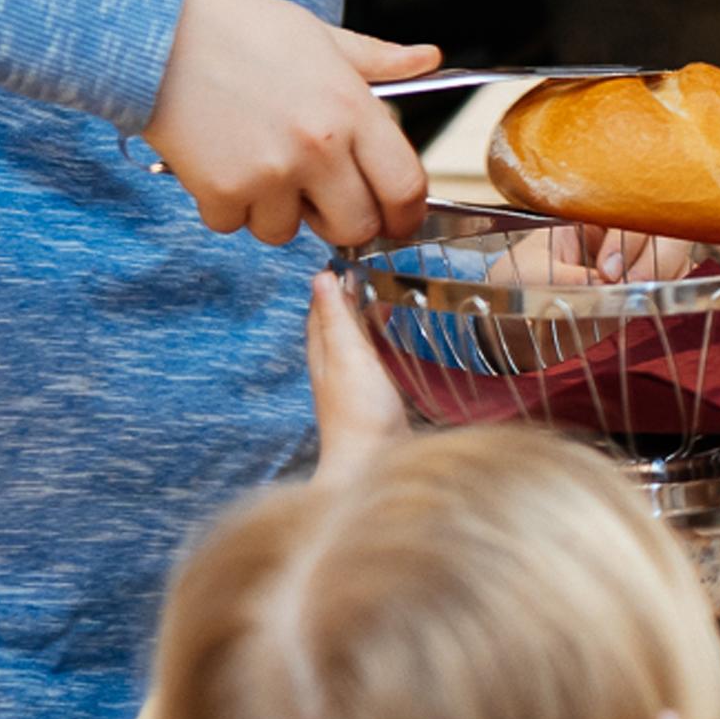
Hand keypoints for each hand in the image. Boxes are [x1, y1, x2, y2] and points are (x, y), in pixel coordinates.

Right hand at [141, 0, 437, 246]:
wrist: (158, 30)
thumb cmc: (240, 29)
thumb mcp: (321, 36)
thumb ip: (378, 60)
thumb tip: (428, 58)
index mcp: (352, 110)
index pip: (405, 187)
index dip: (405, 213)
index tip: (395, 219)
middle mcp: (319, 148)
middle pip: (354, 227)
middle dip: (339, 220)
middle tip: (318, 197)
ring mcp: (270, 174)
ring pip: (287, 232)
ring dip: (274, 211)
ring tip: (256, 162)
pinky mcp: (222, 191)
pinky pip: (235, 225)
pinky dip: (227, 206)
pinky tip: (219, 162)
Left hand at [307, 271, 406, 473]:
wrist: (372, 465)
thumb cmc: (359, 412)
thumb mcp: (347, 355)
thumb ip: (335, 317)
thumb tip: (320, 275)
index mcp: (322, 350)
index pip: (321, 305)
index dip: (334, 280)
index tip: (355, 253)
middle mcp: (334, 365)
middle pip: (338, 321)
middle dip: (353, 295)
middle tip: (378, 269)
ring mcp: (354, 382)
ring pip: (356, 339)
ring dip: (369, 317)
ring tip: (392, 296)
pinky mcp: (374, 397)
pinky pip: (374, 358)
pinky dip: (383, 340)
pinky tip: (398, 340)